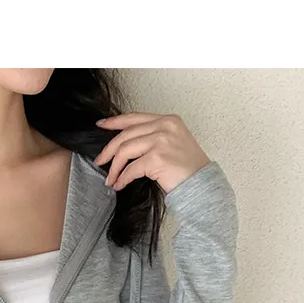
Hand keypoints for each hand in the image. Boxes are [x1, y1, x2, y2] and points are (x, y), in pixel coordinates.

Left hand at [95, 113, 209, 195]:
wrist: (202, 184)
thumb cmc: (189, 170)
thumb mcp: (174, 143)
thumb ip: (154, 138)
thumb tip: (128, 146)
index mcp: (168, 120)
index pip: (135, 117)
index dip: (115, 121)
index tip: (102, 125)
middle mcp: (164, 126)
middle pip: (126, 134)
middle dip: (109, 149)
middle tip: (100, 160)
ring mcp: (161, 141)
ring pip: (125, 150)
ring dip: (114, 167)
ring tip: (110, 178)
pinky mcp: (157, 158)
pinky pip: (132, 168)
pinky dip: (123, 178)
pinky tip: (120, 184)